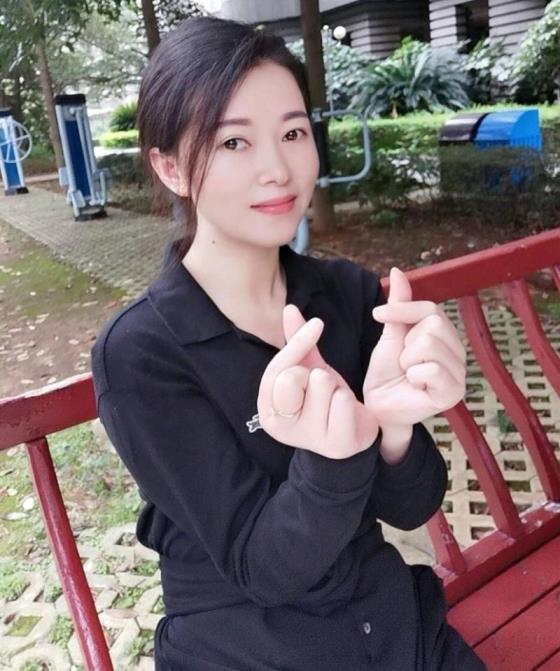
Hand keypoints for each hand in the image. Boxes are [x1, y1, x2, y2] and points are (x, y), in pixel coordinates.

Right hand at [257, 304, 378, 458]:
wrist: (353, 429)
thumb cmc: (325, 398)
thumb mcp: (309, 368)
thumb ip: (297, 342)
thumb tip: (289, 309)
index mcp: (268, 409)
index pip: (277, 369)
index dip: (297, 346)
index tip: (317, 325)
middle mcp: (281, 428)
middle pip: (293, 378)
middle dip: (315, 375)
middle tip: (322, 389)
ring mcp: (307, 439)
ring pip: (322, 386)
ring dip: (335, 388)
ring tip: (335, 401)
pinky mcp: (335, 446)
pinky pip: (342, 403)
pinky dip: (349, 401)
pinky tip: (348, 413)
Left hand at [363, 267, 466, 426]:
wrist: (378, 406)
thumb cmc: (386, 372)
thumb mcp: (390, 334)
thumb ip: (399, 305)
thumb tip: (397, 270)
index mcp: (445, 335)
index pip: (431, 308)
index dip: (402, 309)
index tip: (377, 314)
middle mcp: (457, 351)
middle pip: (433, 325)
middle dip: (406, 343)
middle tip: (402, 361)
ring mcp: (459, 373)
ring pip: (430, 345)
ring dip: (407, 360)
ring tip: (407, 374)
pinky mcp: (453, 393)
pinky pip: (432, 369)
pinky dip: (414, 376)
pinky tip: (414, 386)